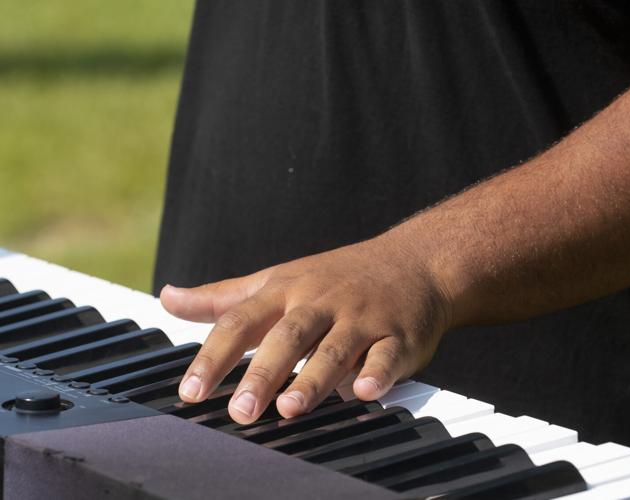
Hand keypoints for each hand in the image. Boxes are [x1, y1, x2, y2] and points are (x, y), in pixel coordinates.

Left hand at [160, 235, 451, 423]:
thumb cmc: (337, 276)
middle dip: (262, 373)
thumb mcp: (277, 278)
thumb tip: (168, 298)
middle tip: (240, 411)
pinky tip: (363, 391)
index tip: (191, 392)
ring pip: (335, 348)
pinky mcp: (399, 334)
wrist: (415, 261)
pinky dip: (377, 372)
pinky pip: (387, 355)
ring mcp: (362, 317)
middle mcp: (321, 302)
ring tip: (290, 408)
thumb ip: (223, 296)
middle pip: (287, 336)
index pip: (242, 321)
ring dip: (313, 377)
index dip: (214, 357)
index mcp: (287, 291)